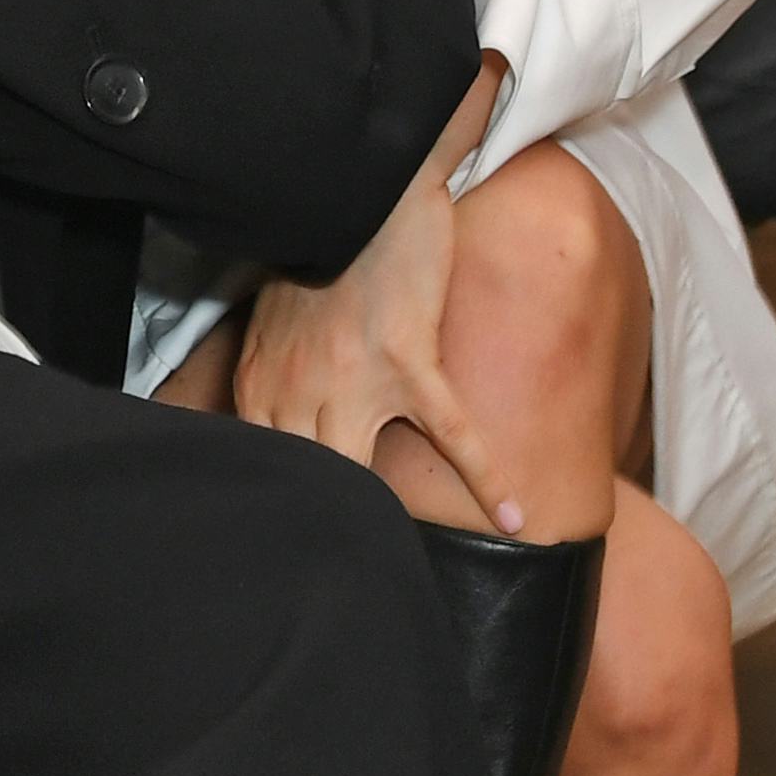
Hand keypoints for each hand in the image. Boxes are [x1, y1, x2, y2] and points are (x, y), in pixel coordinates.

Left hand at [235, 60, 516, 519]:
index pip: (262, 468)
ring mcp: (357, 379)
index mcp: (261, 385)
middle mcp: (299, 391)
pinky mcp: (411, 359)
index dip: (281, 508)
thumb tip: (270, 426)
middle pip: (308, 481)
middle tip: (340, 581)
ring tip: (405, 564)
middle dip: (320, 529)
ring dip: (383, 517)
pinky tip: (514, 513)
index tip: (292, 550)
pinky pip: (453, 432)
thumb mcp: (269, 325)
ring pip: (363, 470)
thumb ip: (270, 379)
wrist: (357, 194)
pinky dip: (486, 475)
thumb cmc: (314, 257)